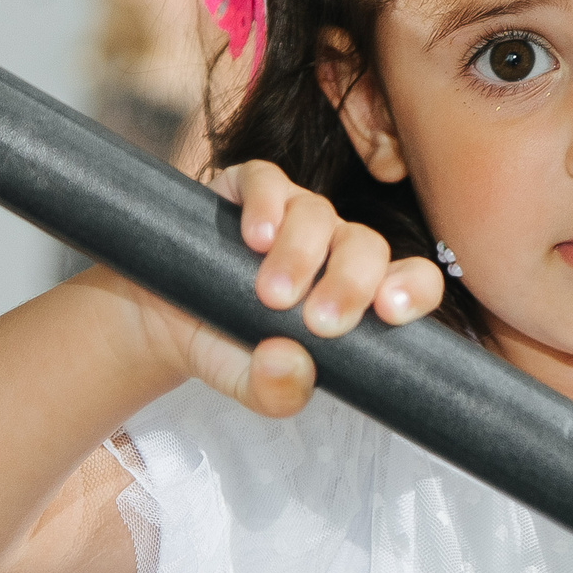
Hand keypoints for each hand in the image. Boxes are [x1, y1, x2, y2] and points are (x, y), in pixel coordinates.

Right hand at [146, 161, 444, 416]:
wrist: (160, 321)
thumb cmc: (226, 349)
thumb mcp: (250, 385)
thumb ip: (277, 390)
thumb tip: (292, 364)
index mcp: (357, 292)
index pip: (410, 281)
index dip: (412, 289)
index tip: (391, 312)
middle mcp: (334, 247)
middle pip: (366, 246)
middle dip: (350, 283)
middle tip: (319, 322)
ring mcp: (292, 213)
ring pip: (318, 214)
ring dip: (301, 254)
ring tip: (271, 295)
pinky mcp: (247, 189)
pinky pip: (267, 181)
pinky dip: (267, 206)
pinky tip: (255, 238)